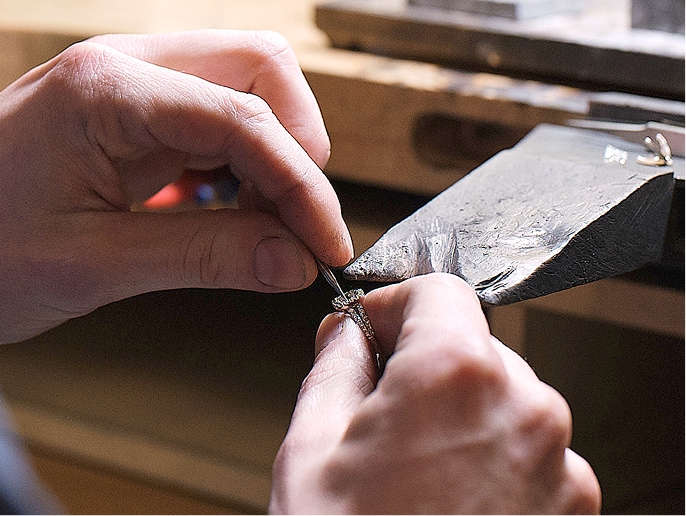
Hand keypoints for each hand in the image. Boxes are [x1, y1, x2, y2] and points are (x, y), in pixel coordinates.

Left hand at [0, 30, 352, 342]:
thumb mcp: (94, 265)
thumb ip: (205, 257)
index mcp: (106, 90)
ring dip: (273, 155)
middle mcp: (121, 67)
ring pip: (242, 89)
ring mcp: (125, 84)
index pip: (244, 118)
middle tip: (301, 224)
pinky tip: (230, 212)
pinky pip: (210, 119)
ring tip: (267, 227)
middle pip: (259, 70)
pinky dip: (240, 164)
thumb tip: (293, 261)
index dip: (302, 185)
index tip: (327, 245)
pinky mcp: (127, 114)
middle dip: (298, 146)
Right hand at [271, 274, 600, 513]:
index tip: (372, 329)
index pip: (437, 291)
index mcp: (454, 375)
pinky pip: (527, 449)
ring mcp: (557, 463)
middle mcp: (524, 408)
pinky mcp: (572, 506)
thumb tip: (345, 333)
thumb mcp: (310, 447)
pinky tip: (445, 496)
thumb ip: (334, 366)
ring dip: (458, 410)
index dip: (394, 304)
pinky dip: (489, 454)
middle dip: (423, 362)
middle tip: (378, 407)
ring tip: (409, 466)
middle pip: (472, 344)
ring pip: (502, 396)